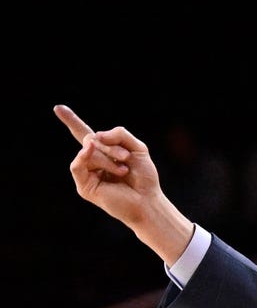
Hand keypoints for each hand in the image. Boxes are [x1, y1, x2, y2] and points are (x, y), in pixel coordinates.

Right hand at [55, 105, 193, 263]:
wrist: (148, 200)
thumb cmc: (144, 177)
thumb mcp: (138, 147)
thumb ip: (120, 134)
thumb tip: (96, 138)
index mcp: (104, 152)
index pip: (85, 134)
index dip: (72, 121)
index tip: (58, 108)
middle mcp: (93, 162)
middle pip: (91, 139)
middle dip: (111, 145)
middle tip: (126, 158)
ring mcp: (87, 173)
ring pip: (88, 151)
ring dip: (108, 158)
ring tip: (123, 169)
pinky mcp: (84, 186)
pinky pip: (77, 165)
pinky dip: (85, 156)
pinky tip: (92, 152)